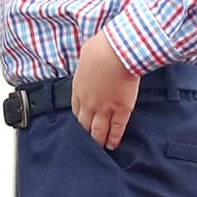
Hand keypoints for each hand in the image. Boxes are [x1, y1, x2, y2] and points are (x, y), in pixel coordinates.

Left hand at [72, 31, 139, 150]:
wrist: (116, 52)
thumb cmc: (102, 47)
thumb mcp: (86, 53)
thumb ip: (87, 62)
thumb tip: (89, 58)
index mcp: (79, 88)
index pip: (75, 109)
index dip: (78, 118)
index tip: (81, 123)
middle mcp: (88, 102)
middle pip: (84, 124)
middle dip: (84, 134)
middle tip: (86, 143)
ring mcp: (104, 108)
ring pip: (98, 131)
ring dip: (97, 141)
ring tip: (98, 148)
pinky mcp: (120, 110)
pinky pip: (116, 129)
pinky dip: (114, 139)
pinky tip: (112, 145)